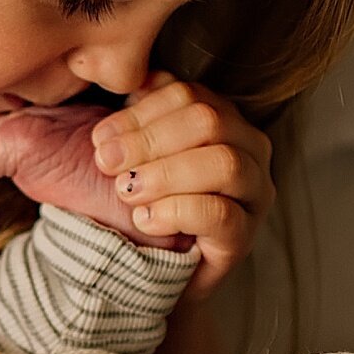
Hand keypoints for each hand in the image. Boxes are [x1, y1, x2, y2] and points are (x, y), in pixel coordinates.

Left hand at [90, 72, 273, 300]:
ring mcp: (253, 193)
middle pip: (209, 122)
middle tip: (107, 163)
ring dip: (165, 174)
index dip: (140, 113)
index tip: (100, 138)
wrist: (148, 273)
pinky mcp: (244, 237)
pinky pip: (220, 215)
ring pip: (224, 164)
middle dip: (149, 140)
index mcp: (222, 118)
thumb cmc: (140, 204)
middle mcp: (249, 149)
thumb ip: (134, 117)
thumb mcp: (131, 154)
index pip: (188, 95)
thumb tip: (131, 79)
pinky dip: (176, 211)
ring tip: (127, 190)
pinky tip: (144, 220)